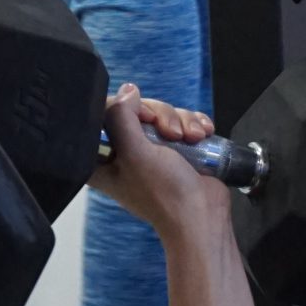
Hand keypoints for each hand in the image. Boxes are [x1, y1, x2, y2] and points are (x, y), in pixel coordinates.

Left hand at [96, 85, 225, 237]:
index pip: (102, 115)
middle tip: (172, 134)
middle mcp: (124, 154)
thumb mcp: (135, 153)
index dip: (124, 109)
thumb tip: (127, 90)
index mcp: (103, 160)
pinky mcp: (176, 151)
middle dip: (160, 116)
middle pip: (136, 110)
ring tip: (193, 138)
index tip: (143, 120)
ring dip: (182, 121)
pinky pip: (182, 122)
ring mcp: (152, 152)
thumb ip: (122, 117)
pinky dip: (194, 124)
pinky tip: (203, 135)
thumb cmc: (165, 194)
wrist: (203, 215)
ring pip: (162, 114)